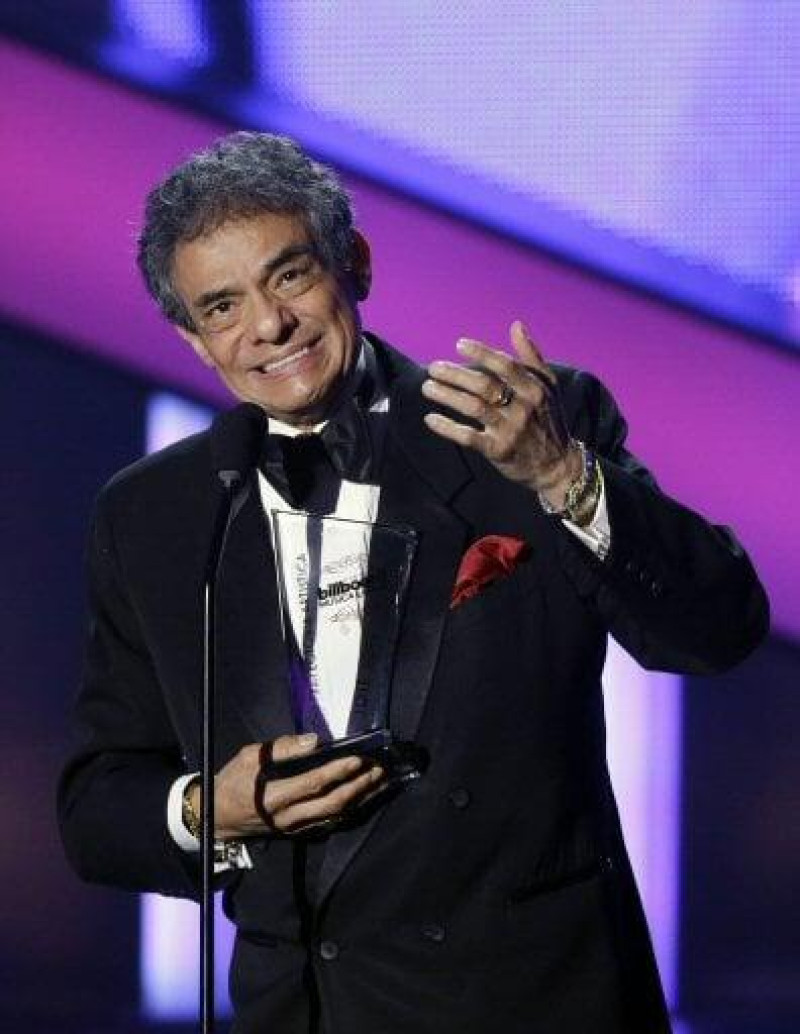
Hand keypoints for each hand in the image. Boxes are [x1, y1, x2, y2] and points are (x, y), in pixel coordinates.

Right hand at [191, 733, 385, 838]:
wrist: (217, 817)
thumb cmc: (233, 781)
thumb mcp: (250, 756)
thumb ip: (282, 748)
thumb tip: (314, 741)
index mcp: (275, 795)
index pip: (314, 783)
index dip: (338, 771)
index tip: (359, 758)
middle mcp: (289, 815)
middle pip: (332, 803)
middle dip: (359, 786)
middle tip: (379, 769)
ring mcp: (295, 827)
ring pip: (335, 815)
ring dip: (361, 798)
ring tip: (380, 781)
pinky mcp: (298, 832)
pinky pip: (329, 822)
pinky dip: (350, 810)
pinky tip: (365, 798)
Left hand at [422, 321, 580, 507]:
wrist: (556, 465)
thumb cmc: (548, 419)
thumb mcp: (547, 387)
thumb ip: (531, 356)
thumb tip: (516, 325)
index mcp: (535, 389)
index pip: (505, 366)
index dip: (481, 353)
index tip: (458, 344)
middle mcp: (523, 408)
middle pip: (484, 385)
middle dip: (455, 374)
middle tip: (433, 368)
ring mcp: (510, 430)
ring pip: (473, 408)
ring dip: (447, 396)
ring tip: (427, 387)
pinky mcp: (498, 451)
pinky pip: (468, 437)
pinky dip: (448, 428)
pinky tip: (430, 419)